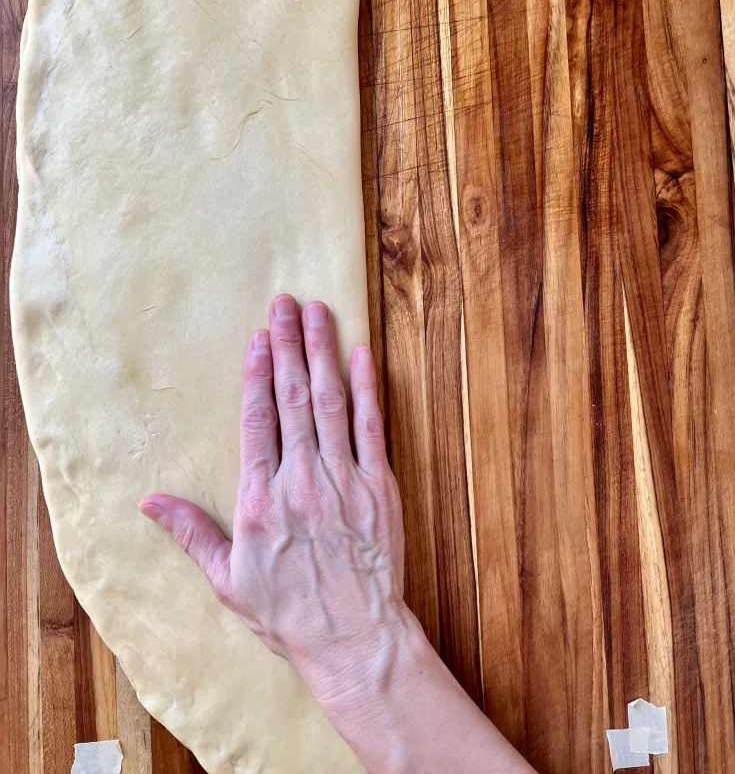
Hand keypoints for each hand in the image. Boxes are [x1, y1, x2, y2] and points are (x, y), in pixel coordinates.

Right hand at [140, 293, 406, 694]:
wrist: (354, 637)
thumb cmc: (289, 612)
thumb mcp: (228, 580)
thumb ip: (191, 533)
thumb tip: (149, 502)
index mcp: (261, 500)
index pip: (257, 420)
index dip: (257, 373)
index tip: (259, 336)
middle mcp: (302, 480)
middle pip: (292, 398)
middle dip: (289, 345)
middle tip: (286, 303)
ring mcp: (344, 479)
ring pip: (331, 402)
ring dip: (323, 353)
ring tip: (318, 313)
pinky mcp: (379, 486)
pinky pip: (373, 427)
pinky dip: (367, 388)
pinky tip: (362, 355)